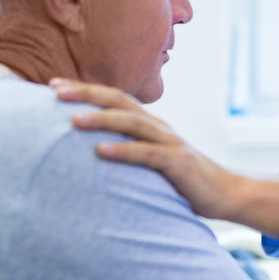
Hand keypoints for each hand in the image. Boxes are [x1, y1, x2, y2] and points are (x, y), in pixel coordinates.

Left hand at [49, 78, 278, 238]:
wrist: (226, 193)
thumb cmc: (183, 180)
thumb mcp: (152, 161)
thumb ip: (130, 151)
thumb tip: (93, 152)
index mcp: (150, 124)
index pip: (113, 98)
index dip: (85, 90)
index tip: (52, 85)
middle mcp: (158, 127)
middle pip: (119, 101)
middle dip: (86, 94)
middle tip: (54, 90)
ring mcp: (169, 143)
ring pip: (131, 122)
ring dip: (101, 119)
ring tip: (72, 120)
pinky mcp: (178, 163)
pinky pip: (147, 154)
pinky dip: (123, 151)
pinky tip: (101, 151)